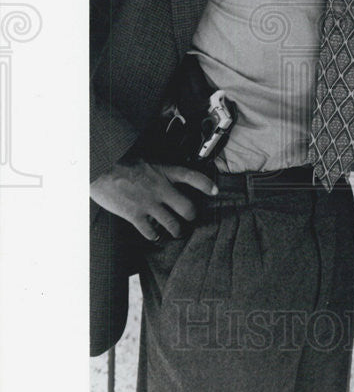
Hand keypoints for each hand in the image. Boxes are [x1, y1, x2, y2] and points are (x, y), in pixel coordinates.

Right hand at [90, 160, 216, 240]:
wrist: (99, 167)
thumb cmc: (120, 159)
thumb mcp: (146, 156)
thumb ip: (159, 164)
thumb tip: (165, 162)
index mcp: (165, 171)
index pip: (193, 177)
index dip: (207, 185)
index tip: (215, 191)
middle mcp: (161, 188)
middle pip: (188, 208)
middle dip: (192, 216)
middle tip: (191, 218)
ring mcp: (149, 204)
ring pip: (173, 225)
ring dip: (177, 230)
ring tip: (177, 232)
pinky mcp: (135, 215)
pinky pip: (151, 232)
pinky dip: (154, 236)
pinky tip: (154, 235)